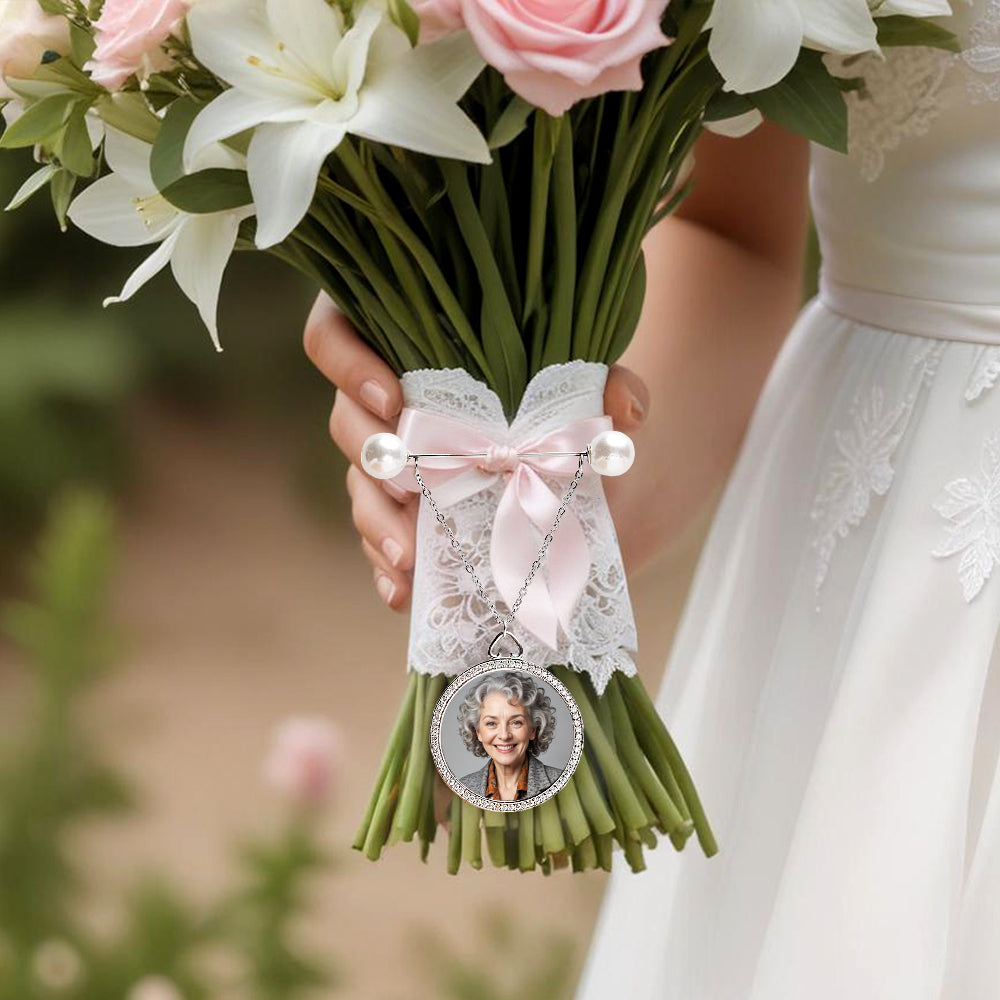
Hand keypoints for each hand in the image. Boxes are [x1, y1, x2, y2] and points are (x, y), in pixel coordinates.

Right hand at [303, 291, 649, 611]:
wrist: (581, 480)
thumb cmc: (569, 417)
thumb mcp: (593, 400)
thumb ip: (614, 389)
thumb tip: (626, 405)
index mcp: (412, 349)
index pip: (338, 335)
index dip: (349, 362)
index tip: (394, 397)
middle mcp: (388, 406)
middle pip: (346, 420)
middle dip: (370, 456)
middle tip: (405, 485)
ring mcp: (392, 467)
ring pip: (360, 486)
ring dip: (376, 522)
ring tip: (409, 555)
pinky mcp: (402, 519)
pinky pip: (377, 540)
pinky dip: (386, 566)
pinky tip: (403, 592)